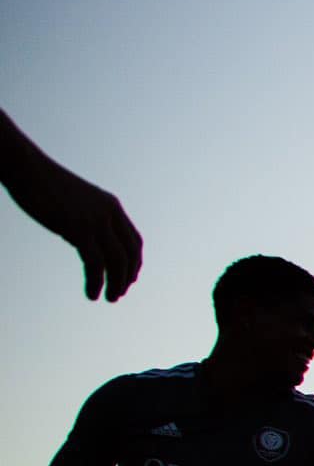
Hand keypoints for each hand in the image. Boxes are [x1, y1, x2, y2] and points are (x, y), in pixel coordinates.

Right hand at [10, 151, 143, 302]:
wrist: (25, 167)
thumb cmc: (43, 184)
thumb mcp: (76, 202)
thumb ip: (87, 220)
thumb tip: (86, 242)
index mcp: (111, 206)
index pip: (134, 240)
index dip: (135, 262)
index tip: (129, 278)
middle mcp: (109, 213)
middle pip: (130, 253)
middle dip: (127, 277)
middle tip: (119, 294)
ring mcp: (95, 220)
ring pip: (117, 261)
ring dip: (116, 284)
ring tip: (110, 298)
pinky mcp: (79, 228)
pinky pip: (96, 263)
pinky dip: (97, 282)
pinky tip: (92, 294)